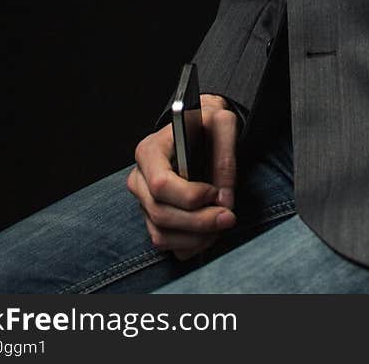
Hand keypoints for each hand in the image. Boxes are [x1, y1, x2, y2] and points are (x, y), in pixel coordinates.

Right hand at [126, 94, 236, 260]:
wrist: (198, 130)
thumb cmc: (207, 124)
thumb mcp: (222, 124)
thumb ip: (226, 157)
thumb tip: (224, 199)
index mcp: (149, 151)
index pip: (161, 184)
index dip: (190, 196)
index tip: (215, 192)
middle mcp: (140, 179)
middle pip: (161, 214)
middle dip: (199, 222)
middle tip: (228, 216)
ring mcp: (143, 201)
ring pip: (161, 234)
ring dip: (196, 237)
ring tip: (221, 223)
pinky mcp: (152, 218)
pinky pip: (166, 243)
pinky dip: (189, 245)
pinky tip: (209, 232)